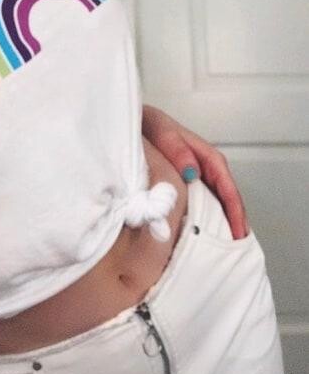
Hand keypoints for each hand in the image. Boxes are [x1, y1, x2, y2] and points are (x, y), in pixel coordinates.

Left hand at [142, 104, 249, 239]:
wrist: (135, 122)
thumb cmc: (150, 125)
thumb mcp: (162, 131)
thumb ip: (176, 149)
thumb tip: (192, 172)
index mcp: (207, 156)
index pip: (227, 188)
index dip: (235, 211)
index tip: (238, 233)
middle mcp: (206, 168)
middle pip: (226, 200)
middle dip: (233, 223)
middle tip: (234, 251)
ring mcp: (197, 176)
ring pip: (215, 202)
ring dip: (220, 223)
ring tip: (222, 249)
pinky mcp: (185, 182)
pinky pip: (200, 202)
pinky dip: (204, 217)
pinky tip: (199, 232)